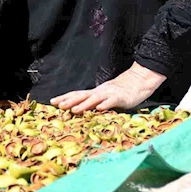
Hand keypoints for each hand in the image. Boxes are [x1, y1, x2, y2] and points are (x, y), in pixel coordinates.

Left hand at [50, 63, 166, 112]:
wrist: (138, 81)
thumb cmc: (121, 92)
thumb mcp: (105, 97)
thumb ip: (94, 102)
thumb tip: (79, 109)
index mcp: (95, 92)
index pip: (77, 94)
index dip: (65, 97)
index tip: (52, 102)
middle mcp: (100, 92)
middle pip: (82, 96)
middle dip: (69, 101)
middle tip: (58, 106)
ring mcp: (110, 94)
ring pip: (95, 99)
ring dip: (84, 105)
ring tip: (74, 110)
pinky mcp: (120, 97)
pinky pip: (112, 101)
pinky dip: (105, 105)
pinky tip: (99, 109)